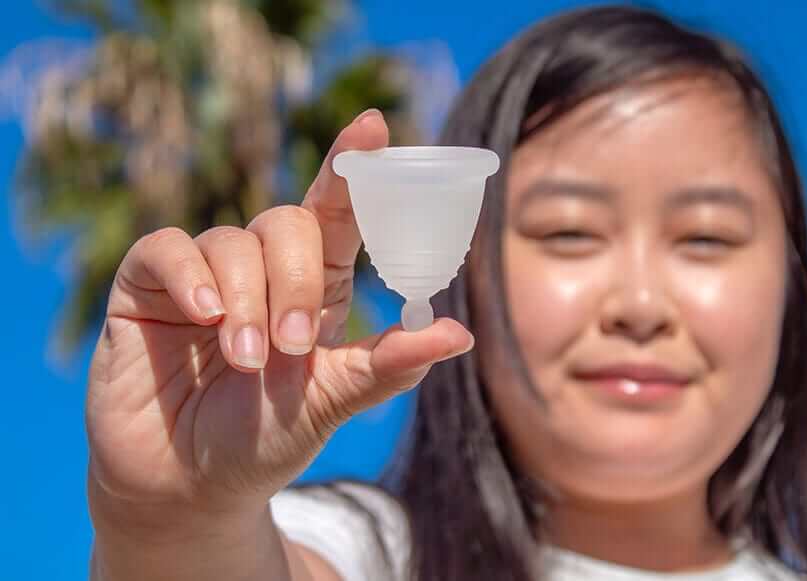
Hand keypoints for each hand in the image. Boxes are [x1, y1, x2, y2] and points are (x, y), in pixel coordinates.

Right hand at [85, 108, 473, 529]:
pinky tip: (203, 315)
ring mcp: (204, 273)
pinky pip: (168, 247)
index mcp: (316, 286)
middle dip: (296, 283)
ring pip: (233, 240)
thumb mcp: (331, 400)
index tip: (374, 126)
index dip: (354, 167)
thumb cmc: (264, 439)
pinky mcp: (147, 286)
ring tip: (247, 362)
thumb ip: (387, 365)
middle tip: (292, 349)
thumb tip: (460, 333)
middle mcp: (262, 269)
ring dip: (247, 302)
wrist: (187, 488)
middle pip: (289, 223)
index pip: (338, 212)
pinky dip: (189, 275)